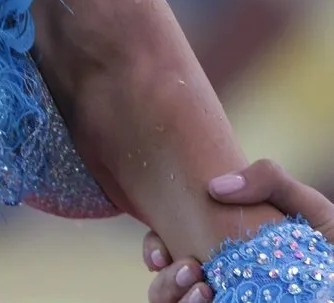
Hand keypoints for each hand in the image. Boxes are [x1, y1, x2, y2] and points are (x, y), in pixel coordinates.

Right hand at [143, 159, 333, 302]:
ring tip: (203, 287)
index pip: (169, 253)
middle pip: (164, 289)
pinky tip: (213, 301)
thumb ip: (267, 179)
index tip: (160, 255)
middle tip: (190, 266)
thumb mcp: (304, 205)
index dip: (153, 252)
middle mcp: (216, 282)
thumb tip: (215, 188)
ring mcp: (226, 301)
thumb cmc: (327, 244)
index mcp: (219, 251)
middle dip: (165, 283)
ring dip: (175, 300)